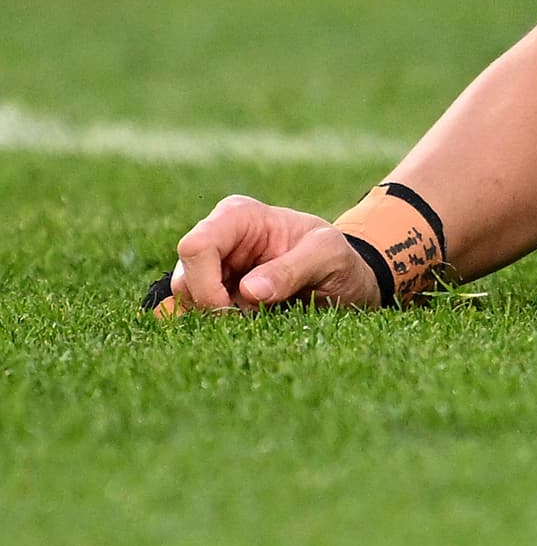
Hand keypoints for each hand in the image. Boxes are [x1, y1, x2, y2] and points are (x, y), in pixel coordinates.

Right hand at [161, 193, 379, 313]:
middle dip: (210, 307)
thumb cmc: (337, 258)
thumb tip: (248, 291)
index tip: (234, 309)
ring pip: (184, 300)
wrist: (343, 277)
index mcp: (239, 216)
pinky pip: (192, 313)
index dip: (205, 283)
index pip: (196, 247)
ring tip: (253, 321)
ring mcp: (212, 267)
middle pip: (185, 278)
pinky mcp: (213, 292)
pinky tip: (239, 329)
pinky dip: (210, 327)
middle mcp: (218, 238)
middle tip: (248, 320)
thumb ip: (293, 269)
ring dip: (213, 320)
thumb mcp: (329, 257)